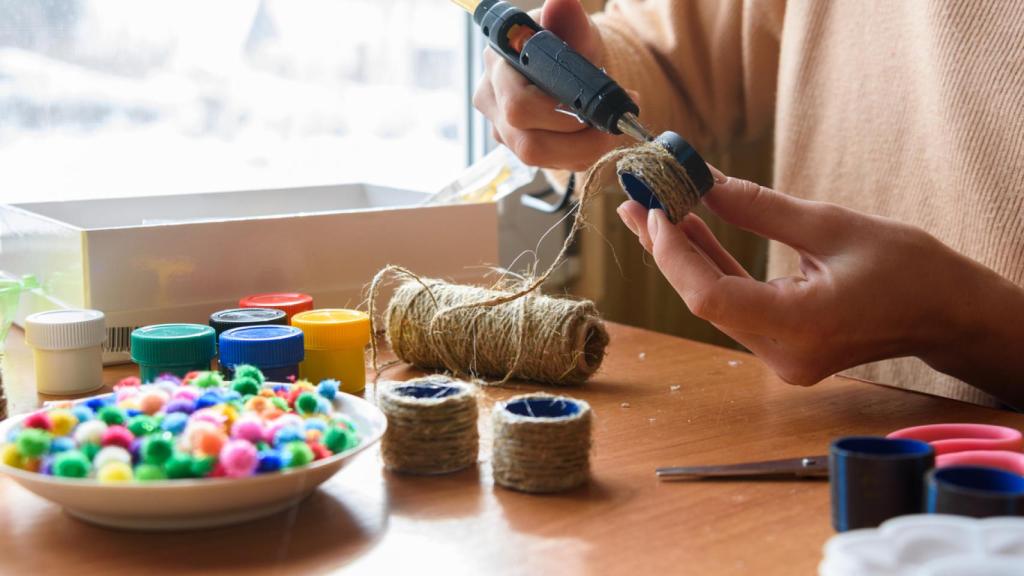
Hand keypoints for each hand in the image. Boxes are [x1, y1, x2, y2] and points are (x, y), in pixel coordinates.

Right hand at [472, 0, 629, 170]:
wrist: (565, 65)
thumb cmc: (567, 44)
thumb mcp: (573, 29)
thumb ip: (569, 19)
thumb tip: (561, 3)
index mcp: (499, 65)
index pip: (519, 105)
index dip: (558, 115)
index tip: (592, 109)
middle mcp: (491, 100)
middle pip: (527, 143)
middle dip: (578, 141)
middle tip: (611, 126)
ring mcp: (501, 128)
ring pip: (538, 159)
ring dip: (582, 150)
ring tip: (608, 131)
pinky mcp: (517, 146)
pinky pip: (549, 163)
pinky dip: (578, 154)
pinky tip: (593, 138)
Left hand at [616, 169, 1023, 405]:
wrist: (946, 313)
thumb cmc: (908, 269)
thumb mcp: (831, 226)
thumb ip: (759, 209)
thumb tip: (700, 180)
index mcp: (800, 328)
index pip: (709, 297)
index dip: (673, 253)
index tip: (655, 208)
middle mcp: (782, 353)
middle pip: (703, 299)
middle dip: (666, 248)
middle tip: (635, 200)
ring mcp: (780, 355)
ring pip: (714, 302)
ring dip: (683, 256)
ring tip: (648, 209)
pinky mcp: (782, 346)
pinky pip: (734, 305)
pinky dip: (711, 268)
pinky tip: (687, 232)